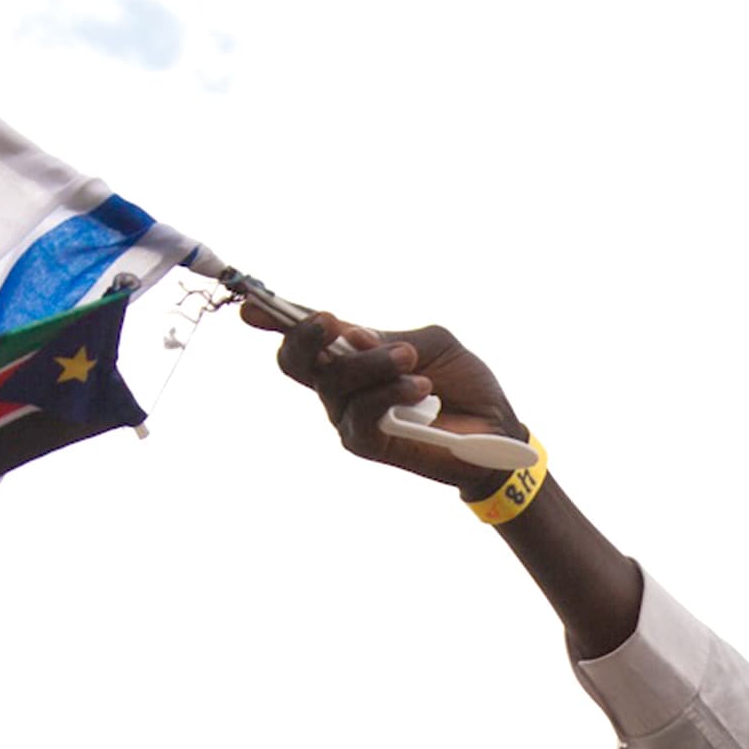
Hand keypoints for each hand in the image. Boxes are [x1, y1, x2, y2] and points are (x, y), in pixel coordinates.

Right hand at [245, 305, 530, 497]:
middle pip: (296, 361)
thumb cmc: (463, 382)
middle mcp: (340, 385)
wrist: (496, 426)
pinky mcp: (366, 444)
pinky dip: (388, 394)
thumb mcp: (432, 343)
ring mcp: (349, 415)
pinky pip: (360, 415)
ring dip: (371, 364)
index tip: (251, 305)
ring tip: (410, 359)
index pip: (305, 337)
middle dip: (306, 336)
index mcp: (351, 355)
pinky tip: (420, 388)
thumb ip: (390, 337)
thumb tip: (348, 335)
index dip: (274, 319)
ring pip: (334, 383)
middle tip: (333, 322)